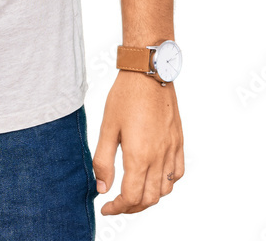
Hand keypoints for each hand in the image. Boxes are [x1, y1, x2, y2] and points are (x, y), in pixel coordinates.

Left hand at [92, 71, 183, 214]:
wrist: (148, 72)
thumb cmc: (125, 96)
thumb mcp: (107, 127)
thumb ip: (103, 160)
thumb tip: (102, 188)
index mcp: (139, 156)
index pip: (131, 197)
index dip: (117, 208)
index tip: (106, 208)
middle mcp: (159, 157)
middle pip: (148, 199)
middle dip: (131, 207)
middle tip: (116, 204)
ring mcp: (172, 150)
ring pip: (165, 190)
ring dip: (149, 198)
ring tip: (133, 193)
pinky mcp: (178, 141)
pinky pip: (178, 173)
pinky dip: (167, 183)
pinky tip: (155, 178)